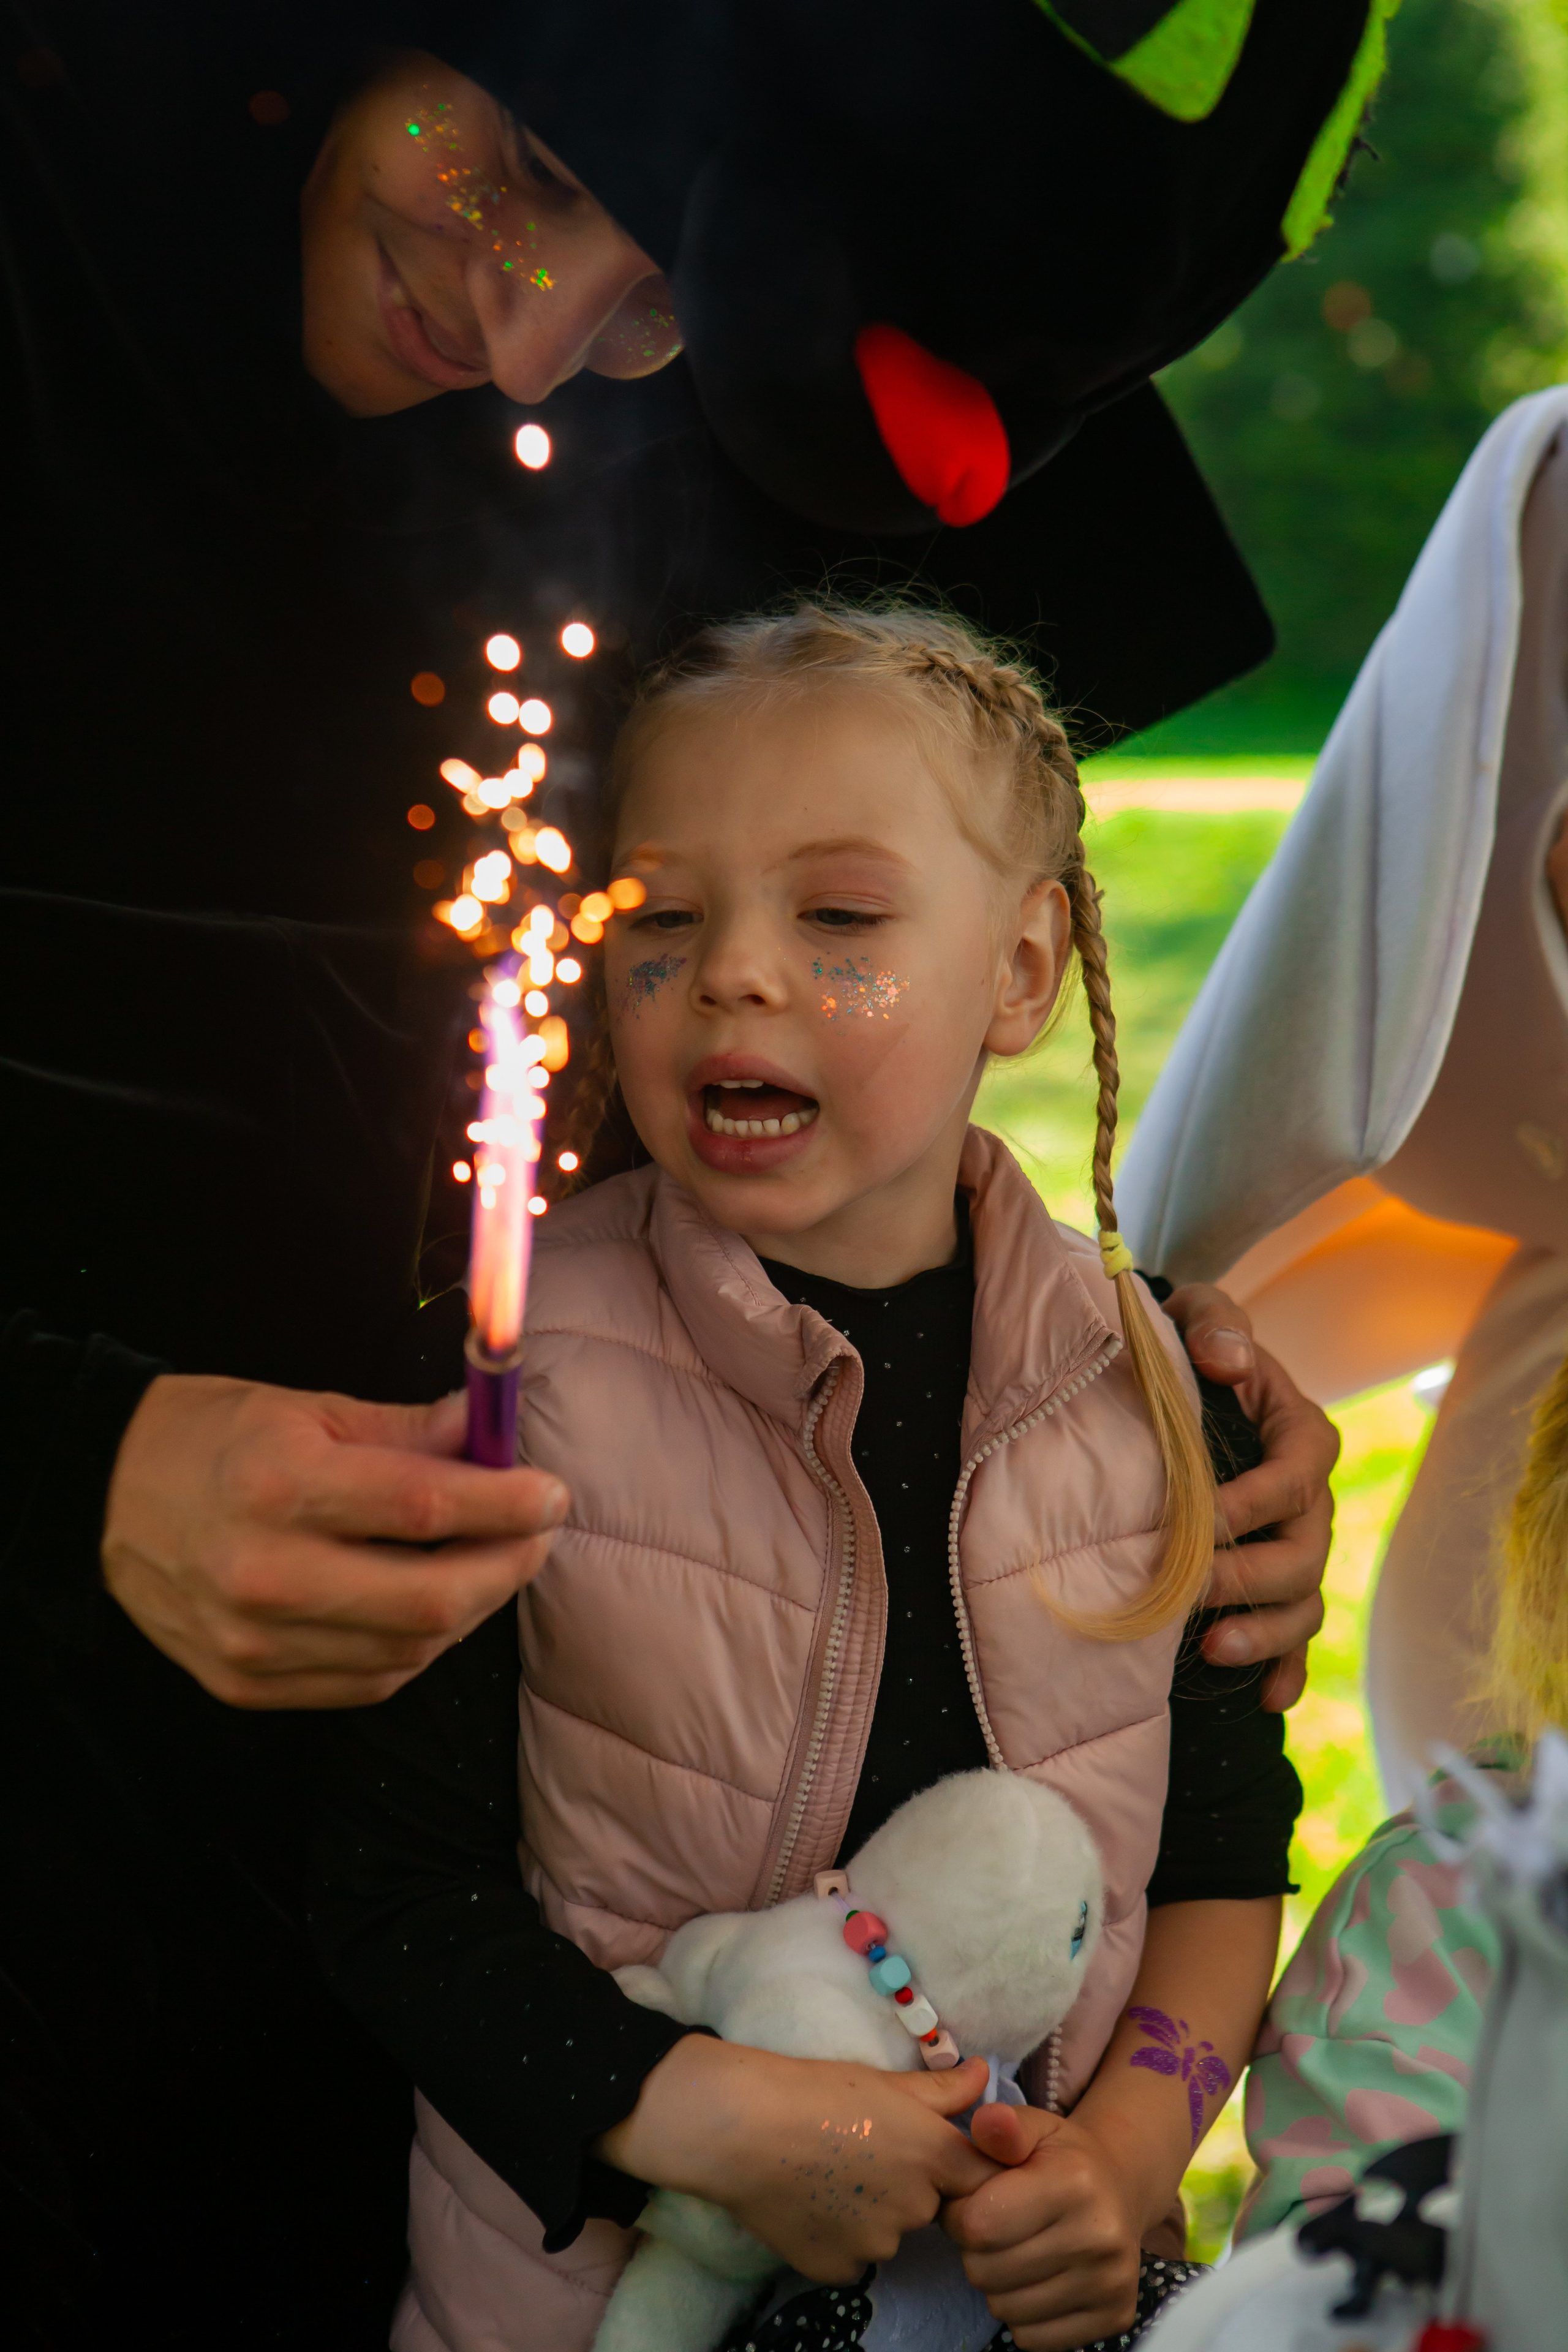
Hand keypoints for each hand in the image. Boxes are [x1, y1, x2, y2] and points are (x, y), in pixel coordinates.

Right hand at [102, 1374, 567, 1708]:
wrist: (102, 1499)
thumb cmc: (214, 1439)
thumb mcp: (308, 1408)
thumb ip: (407, 1430)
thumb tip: (493, 1432)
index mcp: (281, 1485)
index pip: (425, 1505)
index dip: (506, 1503)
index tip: (551, 1493)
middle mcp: (267, 1572)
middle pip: (430, 1599)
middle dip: (506, 1567)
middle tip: (536, 1533)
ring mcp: (254, 1642)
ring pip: (408, 1652)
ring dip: (468, 1610)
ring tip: (487, 1565)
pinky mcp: (246, 1685)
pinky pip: (367, 1684)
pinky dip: (415, 1650)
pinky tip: (428, 1609)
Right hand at [596, 2036, 1000, 2282]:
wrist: (741, 2128)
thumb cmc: (814, 2091)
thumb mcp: (885, 2081)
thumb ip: (943, 2089)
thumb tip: (986, 2076)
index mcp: (935, 2158)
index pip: (978, 2178)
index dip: (952, 2164)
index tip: (920, 2149)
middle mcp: (916, 2210)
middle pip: (928, 2206)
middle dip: (907, 2185)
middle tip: (862, 2152)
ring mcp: (877, 2246)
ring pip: (888, 2232)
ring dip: (871, 2213)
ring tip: (828, 2173)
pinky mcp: (838, 2269)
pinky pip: (852, 2256)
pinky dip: (838, 2236)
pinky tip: (810, 2202)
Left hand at [943, 2103, 1141, 2351]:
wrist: (1121, 2192)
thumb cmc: (1064, 2159)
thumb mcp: (1035, 2127)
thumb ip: (1003, 2125)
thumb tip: (986, 2123)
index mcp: (1074, 2183)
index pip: (977, 2223)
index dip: (958, 2215)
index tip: (970, 2202)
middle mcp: (1100, 2236)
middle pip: (985, 2271)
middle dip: (975, 2250)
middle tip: (993, 2230)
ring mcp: (1110, 2283)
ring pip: (1005, 2309)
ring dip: (997, 2284)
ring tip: (1014, 2251)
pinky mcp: (1114, 2319)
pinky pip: (1033, 2339)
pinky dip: (1023, 2315)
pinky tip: (1035, 2280)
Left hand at [1161, 1284, 1338, 1709]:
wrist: (1179, 1385)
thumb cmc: (1190, 1347)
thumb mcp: (1200, 1313)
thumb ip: (1215, 1324)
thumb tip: (1226, 1359)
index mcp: (1301, 1434)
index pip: (1297, 1474)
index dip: (1254, 1502)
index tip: (1199, 1518)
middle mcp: (1311, 1499)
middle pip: (1303, 1552)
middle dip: (1248, 1578)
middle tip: (1189, 1592)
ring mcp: (1299, 1547)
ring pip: (1303, 1603)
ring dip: (1265, 1633)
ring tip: (1213, 1650)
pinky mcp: (1277, 1587)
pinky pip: (1296, 1638)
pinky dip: (1284, 1671)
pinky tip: (1262, 1701)